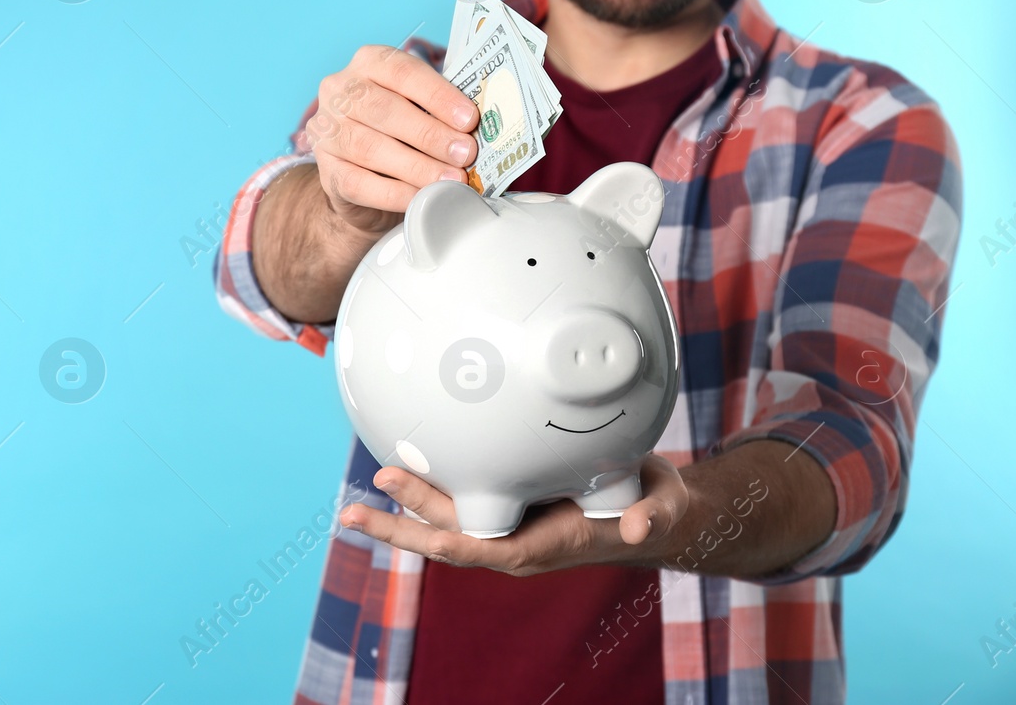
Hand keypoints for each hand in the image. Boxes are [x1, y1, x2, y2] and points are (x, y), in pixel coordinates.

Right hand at [305, 44, 480, 232]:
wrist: (363, 178)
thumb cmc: (400, 133)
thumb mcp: (420, 108)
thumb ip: (441, 110)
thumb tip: (477, 129)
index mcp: (368, 63)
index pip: (402, 71)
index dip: (437, 95)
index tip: (469, 118)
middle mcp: (339, 91)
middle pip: (384, 110)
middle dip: (430, 134)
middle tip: (465, 153)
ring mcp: (326, 132)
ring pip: (370, 147)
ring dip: (417, 166)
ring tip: (451, 179)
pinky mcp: (326, 172)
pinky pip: (359, 183)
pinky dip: (396, 193)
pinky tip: (422, 198)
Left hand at [338, 456, 689, 576]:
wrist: (649, 506)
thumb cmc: (652, 506)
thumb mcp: (658, 508)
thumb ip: (651, 517)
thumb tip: (641, 530)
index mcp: (541, 545)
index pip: (479, 548)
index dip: (439, 538)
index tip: (409, 529)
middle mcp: (514, 539)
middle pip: (447, 534)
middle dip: (402, 523)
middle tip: (356, 507)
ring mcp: (506, 521)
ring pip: (446, 517)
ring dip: (405, 504)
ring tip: (363, 492)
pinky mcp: (506, 500)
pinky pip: (459, 497)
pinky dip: (428, 485)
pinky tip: (401, 467)